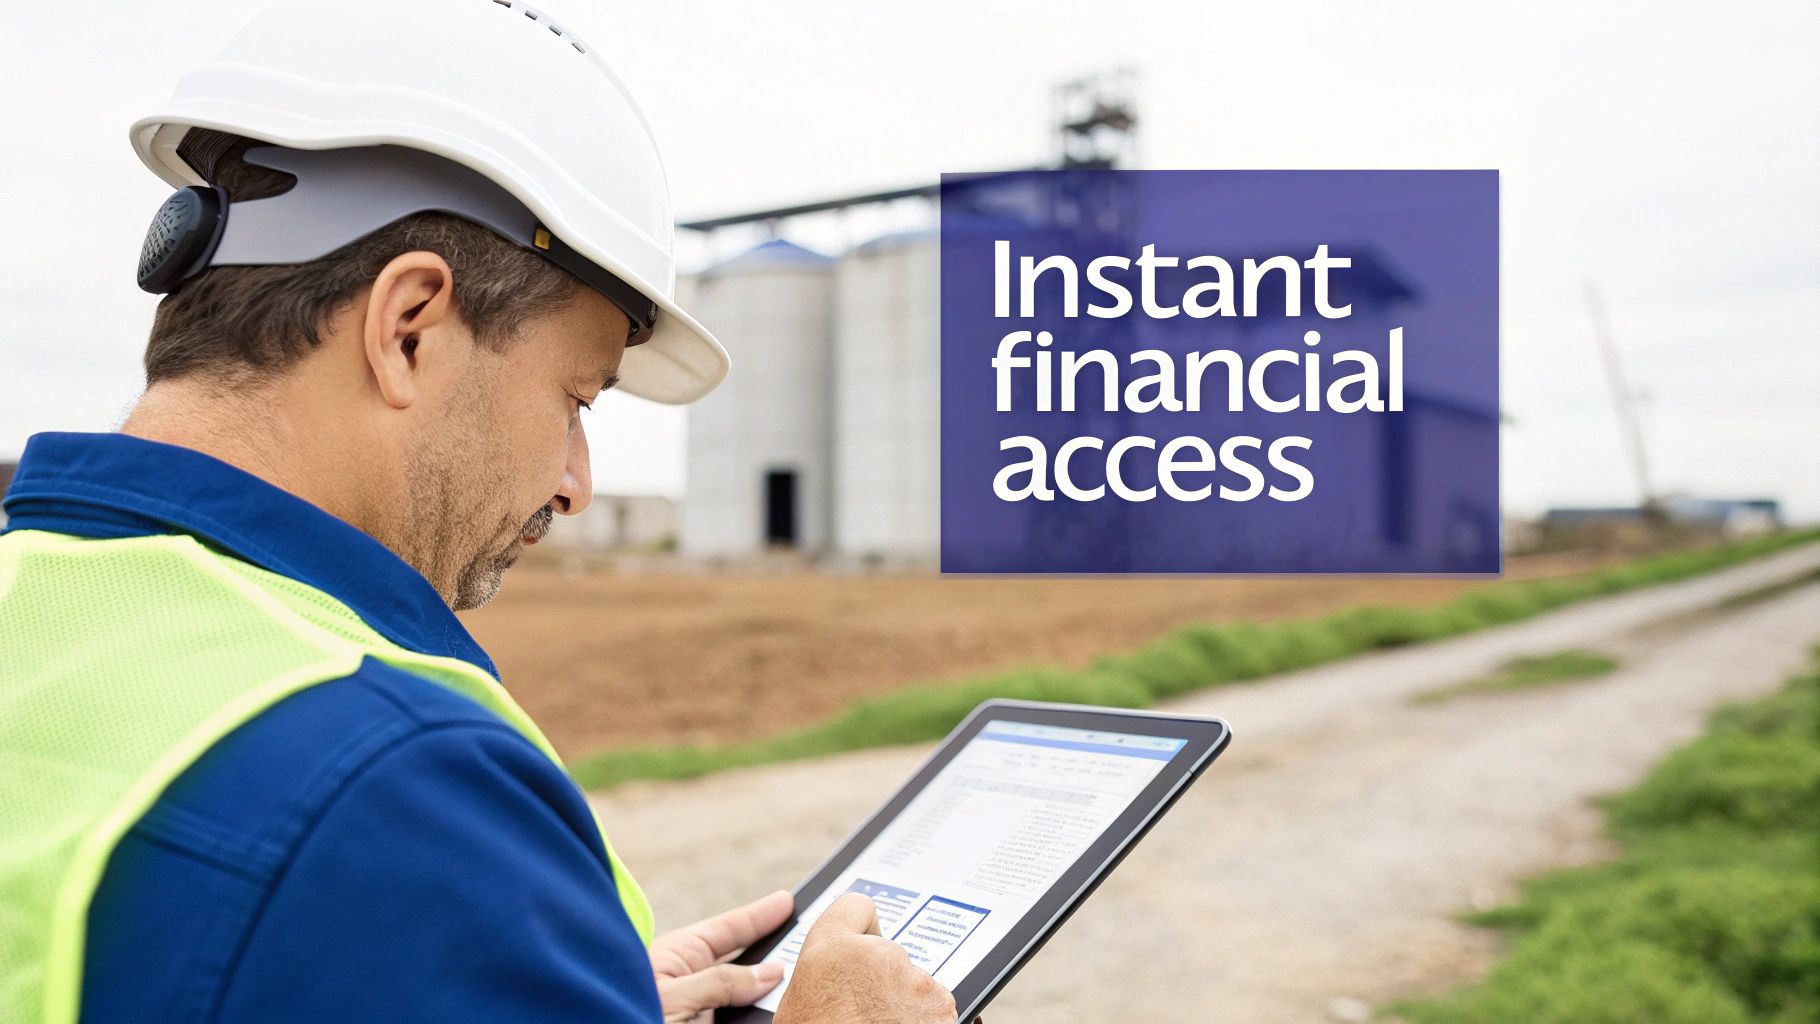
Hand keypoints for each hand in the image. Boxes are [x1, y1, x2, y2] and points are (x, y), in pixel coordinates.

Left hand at [649, 889, 793, 1022]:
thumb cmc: (628, 1020)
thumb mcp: (674, 995)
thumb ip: (721, 980)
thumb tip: (771, 972)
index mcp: (676, 957)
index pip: (727, 929)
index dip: (759, 915)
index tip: (786, 901)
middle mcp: (691, 981)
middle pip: (743, 960)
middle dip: (773, 952)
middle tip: (806, 940)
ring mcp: (700, 1007)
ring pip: (747, 994)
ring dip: (770, 992)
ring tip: (797, 986)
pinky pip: (746, 1017)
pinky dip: (763, 1014)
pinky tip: (781, 1011)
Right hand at [773, 893, 957, 1023]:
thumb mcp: (795, 1011)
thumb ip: (818, 977)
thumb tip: (826, 979)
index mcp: (831, 952)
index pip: (856, 906)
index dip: (859, 929)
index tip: (861, 944)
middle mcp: (877, 957)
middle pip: (886, 953)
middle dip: (880, 979)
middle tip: (863, 1013)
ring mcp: (914, 982)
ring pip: (911, 981)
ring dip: (903, 1002)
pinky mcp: (941, 1007)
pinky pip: (932, 1006)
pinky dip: (923, 1020)